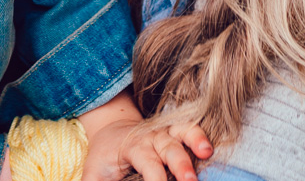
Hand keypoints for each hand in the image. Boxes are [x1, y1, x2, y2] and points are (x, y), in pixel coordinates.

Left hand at [82, 119, 212, 180]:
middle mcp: (150, 138)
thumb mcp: (95, 174)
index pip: (147, 165)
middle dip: (180, 164)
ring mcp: (165, 133)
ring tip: (206, 151)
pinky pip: (189, 128)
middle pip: (167, 149)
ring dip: (195, 141)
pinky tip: (208, 147)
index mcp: (131, 147)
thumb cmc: (104, 159)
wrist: (111, 130)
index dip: (155, 179)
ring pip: (182, 133)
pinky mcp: (176, 133)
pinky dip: (200, 134)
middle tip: (188, 180)